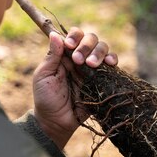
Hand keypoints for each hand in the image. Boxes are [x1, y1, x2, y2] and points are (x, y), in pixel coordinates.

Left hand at [32, 29, 117, 148]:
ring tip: (91, 64)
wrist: (57, 122)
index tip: (69, 46)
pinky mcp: (103, 80)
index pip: (74, 36)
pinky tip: (110, 63)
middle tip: (78, 60)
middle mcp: (80, 58)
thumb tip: (55, 34)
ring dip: (99, 52)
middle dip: (86, 46)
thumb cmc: (46, 99)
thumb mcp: (43, 76)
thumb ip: (51, 56)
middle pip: (91, 39)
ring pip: (103, 48)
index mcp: (65, 55)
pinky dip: (113, 59)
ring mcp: (93, 69)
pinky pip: (112, 65)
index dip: (74, 37)